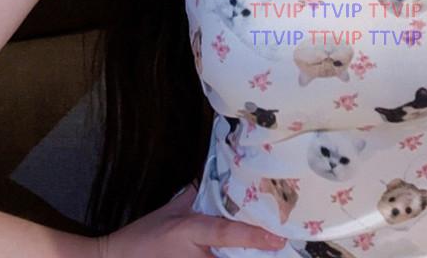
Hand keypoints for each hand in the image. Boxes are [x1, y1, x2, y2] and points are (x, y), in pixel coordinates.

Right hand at [96, 181, 287, 256]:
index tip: (278, 239)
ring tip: (267, 249)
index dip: (253, 236)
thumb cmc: (145, 235)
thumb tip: (222, 177)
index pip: (226, 232)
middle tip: (280, 244)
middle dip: (256, 252)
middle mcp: (195, 256)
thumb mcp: (172, 210)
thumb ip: (198, 195)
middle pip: (232, 257)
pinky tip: (243, 254)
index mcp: (190, 231)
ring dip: (241, 256)